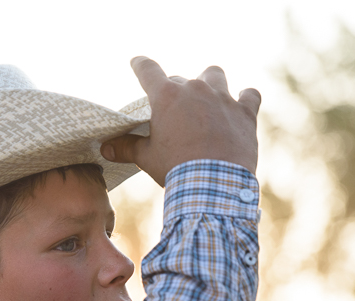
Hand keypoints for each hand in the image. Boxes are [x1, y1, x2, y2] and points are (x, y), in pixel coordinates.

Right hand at [101, 57, 260, 185]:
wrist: (213, 184)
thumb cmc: (175, 168)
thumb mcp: (147, 158)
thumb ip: (127, 147)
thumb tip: (105, 149)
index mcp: (166, 96)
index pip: (148, 70)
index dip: (140, 65)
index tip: (137, 62)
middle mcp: (195, 89)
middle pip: (180, 78)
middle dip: (174, 90)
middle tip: (172, 109)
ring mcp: (223, 98)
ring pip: (215, 75)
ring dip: (210, 82)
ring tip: (207, 96)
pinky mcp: (244, 112)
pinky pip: (249, 95)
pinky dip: (245, 98)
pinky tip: (242, 104)